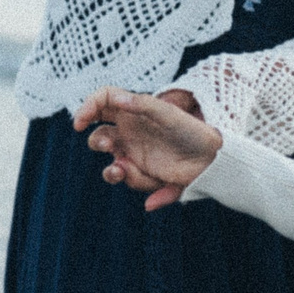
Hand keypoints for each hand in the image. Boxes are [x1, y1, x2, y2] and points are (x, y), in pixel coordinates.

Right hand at [73, 87, 222, 210]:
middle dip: (97, 142)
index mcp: (134, 111)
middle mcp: (131, 132)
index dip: (87, 108)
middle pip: (99, 136)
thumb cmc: (192, 129)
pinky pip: (130, 179)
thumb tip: (114, 98)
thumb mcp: (168, 113)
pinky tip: (150, 194)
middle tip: (108, 145)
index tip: (80, 122)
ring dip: (111, 171)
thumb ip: (142, 104)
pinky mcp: (145, 173)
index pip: (102, 103)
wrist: (213, 157)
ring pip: (110, 164)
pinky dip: (135, 182)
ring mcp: (136, 154)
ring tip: (122, 171)